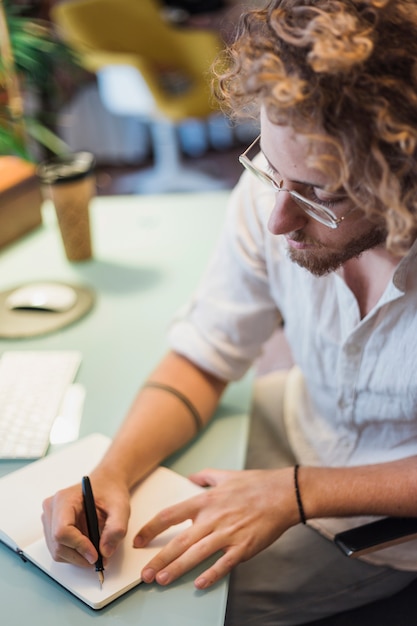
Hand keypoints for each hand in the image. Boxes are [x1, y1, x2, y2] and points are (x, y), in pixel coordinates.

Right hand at [42, 472, 130, 566]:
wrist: (106, 484)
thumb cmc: (110, 491)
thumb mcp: (121, 507)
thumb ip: (117, 528)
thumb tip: (105, 551)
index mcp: (64, 499)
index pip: (62, 531)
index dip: (79, 546)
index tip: (96, 554)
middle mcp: (52, 508)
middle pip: (58, 545)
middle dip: (80, 556)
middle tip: (101, 558)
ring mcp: (49, 518)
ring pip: (57, 551)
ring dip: (78, 556)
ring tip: (96, 550)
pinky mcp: (52, 527)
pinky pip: (59, 549)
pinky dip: (75, 553)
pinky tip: (88, 545)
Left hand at [134, 466, 297, 588]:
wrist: (285, 493)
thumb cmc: (256, 484)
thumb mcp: (226, 475)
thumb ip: (206, 476)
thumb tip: (191, 477)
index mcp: (206, 501)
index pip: (170, 515)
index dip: (151, 528)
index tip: (138, 540)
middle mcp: (213, 518)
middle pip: (179, 540)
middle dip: (160, 558)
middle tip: (145, 573)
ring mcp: (228, 533)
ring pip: (197, 554)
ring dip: (177, 568)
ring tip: (162, 580)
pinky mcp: (244, 546)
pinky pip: (224, 564)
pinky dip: (211, 575)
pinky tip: (199, 584)